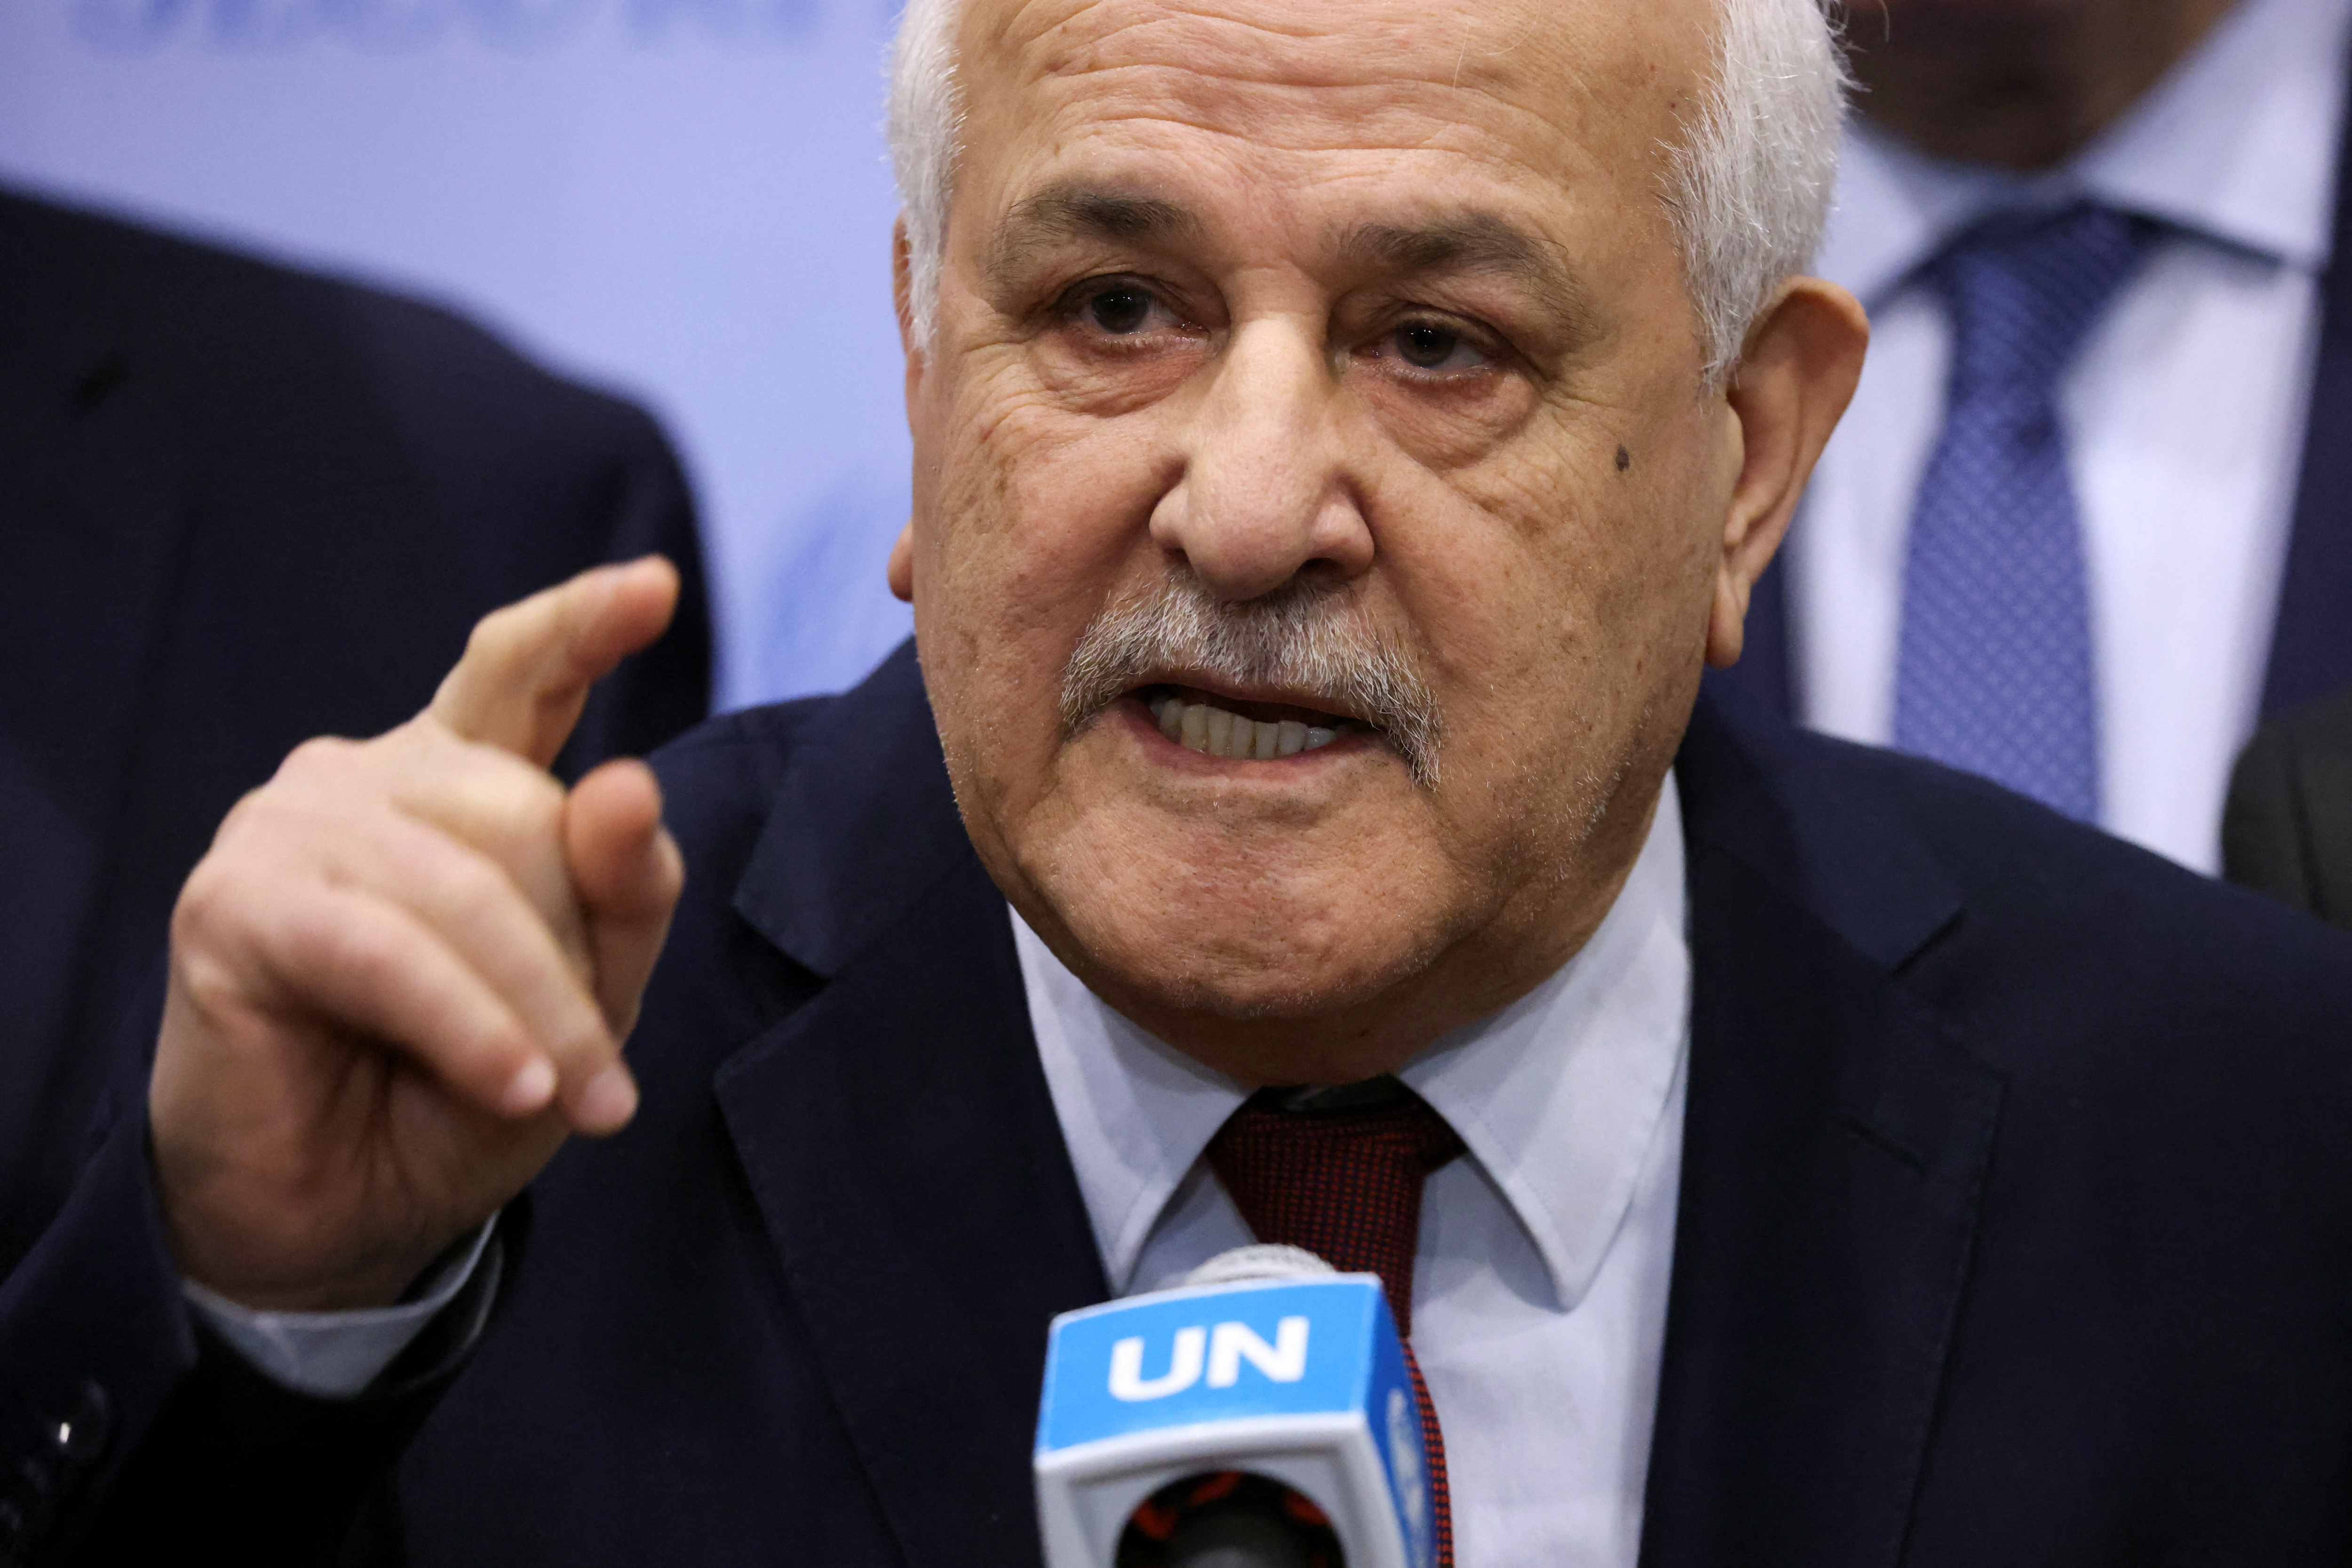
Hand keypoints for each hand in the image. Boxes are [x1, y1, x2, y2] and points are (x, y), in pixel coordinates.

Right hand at [149, 559, 686, 1310]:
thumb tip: (627, 782)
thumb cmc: (466, 1089)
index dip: (584, 623)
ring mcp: (292, 824)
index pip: (521, 670)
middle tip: (600, 1071)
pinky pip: (390, 953)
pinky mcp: (236, 903)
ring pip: (468, 889)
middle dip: (581, 955)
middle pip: (529, 814)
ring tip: (571, 1103)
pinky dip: (466, 1026)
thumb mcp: (588, 997)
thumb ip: (620, 893)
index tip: (654, 585)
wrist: (345, 1213)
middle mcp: (370, 773)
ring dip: (538, 1012)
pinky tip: (513, 1088)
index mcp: (461, 773)